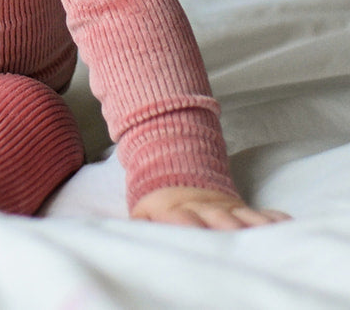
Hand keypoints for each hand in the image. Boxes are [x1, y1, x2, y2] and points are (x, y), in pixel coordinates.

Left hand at [130, 186, 289, 228]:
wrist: (179, 174)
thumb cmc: (161, 205)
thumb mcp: (143, 210)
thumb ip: (140, 223)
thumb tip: (129, 236)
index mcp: (177, 209)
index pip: (184, 218)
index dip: (191, 227)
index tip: (199, 237)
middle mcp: (205, 208)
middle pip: (220, 218)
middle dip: (230, 230)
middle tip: (240, 243)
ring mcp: (227, 208)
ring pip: (244, 216)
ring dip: (256, 227)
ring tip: (269, 239)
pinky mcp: (243, 209)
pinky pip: (263, 213)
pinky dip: (275, 220)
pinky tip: (287, 228)